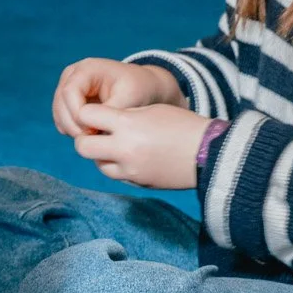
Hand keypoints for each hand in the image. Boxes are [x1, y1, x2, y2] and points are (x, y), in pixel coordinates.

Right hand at [53, 59, 183, 136]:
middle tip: (92, 140)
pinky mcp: (69, 100)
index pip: (69, 92)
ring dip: (71, 129)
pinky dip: (71, 129)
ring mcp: (68, 87)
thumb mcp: (129, 98)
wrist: (142, 87)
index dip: (77, 114)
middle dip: (73, 125)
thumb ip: (110, 112)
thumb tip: (92, 130)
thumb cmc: (138, 89)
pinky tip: (88, 136)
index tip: (93, 132)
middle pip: (60, 103)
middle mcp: (72, 75)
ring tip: (93, 139)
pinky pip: (62, 118)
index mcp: (87, 69)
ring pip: (58, 113)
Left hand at [71, 103, 211, 188]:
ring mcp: (131, 170)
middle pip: (82, 147)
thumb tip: (101, 122)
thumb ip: (123, 115)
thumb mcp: (151, 109)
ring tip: (117, 146)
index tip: (93, 114)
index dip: (86, 113)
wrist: (211, 153)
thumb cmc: (183, 125)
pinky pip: (117, 176)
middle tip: (96, 134)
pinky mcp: (139, 183)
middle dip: (85, 138)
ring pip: (98, 165)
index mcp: (127, 124)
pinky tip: (131, 158)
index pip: (86, 116)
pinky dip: (118, 167)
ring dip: (101, 155)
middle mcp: (124, 148)